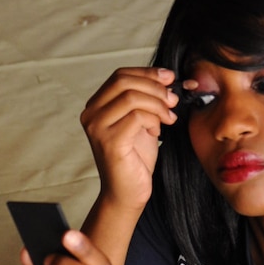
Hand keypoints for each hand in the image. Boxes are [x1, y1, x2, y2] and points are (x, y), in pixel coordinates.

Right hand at [79, 66, 178, 214]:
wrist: (127, 192)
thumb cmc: (135, 157)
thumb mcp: (141, 120)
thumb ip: (147, 99)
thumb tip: (166, 76)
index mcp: (96, 105)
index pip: (120, 75)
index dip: (147, 73)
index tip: (169, 78)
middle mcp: (91, 114)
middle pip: (123, 82)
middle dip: (154, 86)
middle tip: (173, 99)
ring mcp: (97, 128)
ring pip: (131, 97)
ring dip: (157, 104)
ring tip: (169, 117)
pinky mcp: (109, 142)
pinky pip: (137, 117)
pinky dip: (153, 120)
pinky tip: (158, 131)